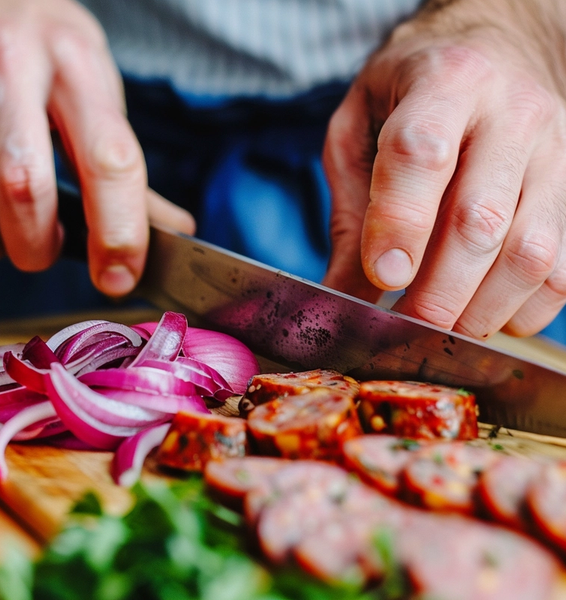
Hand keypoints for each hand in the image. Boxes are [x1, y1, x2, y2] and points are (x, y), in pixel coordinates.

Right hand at [0, 0, 194, 296]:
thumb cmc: (31, 35)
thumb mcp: (88, 77)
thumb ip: (119, 159)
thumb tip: (171, 228)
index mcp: (72, 58)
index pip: (107, 161)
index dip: (118, 233)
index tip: (118, 276)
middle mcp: (1, 59)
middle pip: (24, 190)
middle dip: (37, 249)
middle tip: (44, 250)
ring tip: (3, 227)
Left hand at [322, 0, 565, 338]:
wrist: (495, 45)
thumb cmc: (410, 90)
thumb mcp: (357, 128)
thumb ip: (349, 209)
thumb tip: (343, 294)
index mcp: (444, 82)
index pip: (421, 154)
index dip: (400, 223)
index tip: (383, 277)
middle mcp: (510, 114)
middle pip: (480, 219)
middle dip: (438, 291)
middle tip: (403, 327)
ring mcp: (553, 153)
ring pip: (530, 252)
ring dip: (480, 309)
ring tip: (439, 329)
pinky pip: (563, 268)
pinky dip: (523, 309)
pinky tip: (483, 313)